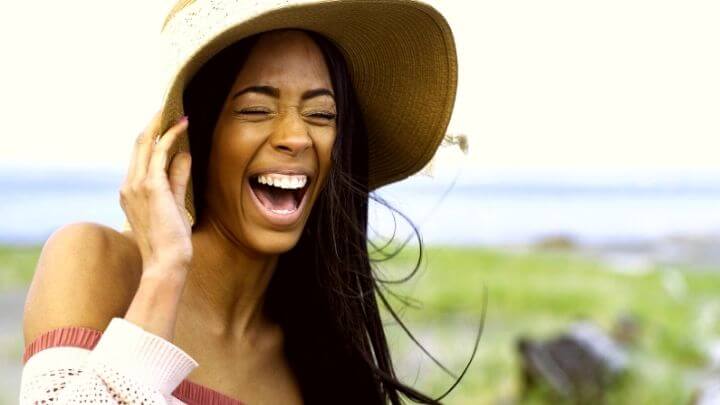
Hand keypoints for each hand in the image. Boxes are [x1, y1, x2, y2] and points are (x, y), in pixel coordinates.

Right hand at [119, 110, 192, 273]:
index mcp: (130, 191)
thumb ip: (178, 179)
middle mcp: (128, 185)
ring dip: (162, 125)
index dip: (151, 136)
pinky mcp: (151, 186)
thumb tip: (184, 155)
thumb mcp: (176, 204)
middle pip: (139, 144)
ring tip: (177, 111)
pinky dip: (171, 135)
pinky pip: (160, 152)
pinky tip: (183, 125)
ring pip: (146, 143)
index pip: (139, 156)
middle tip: (170, 107)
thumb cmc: (171, 241)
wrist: (166, 262)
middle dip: (154, 123)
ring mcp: (136, 185)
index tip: (166, 121)